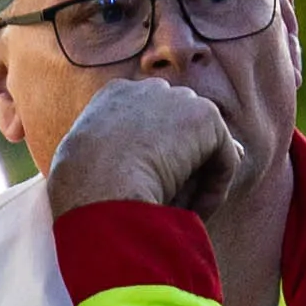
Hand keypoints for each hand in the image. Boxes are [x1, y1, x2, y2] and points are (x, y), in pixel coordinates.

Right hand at [44, 79, 235, 214]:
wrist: (95, 187)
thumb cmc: (81, 191)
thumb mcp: (91, 171)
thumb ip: (123, 163)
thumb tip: (168, 177)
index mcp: (114, 98)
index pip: (150, 122)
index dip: (158, 157)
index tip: (151, 190)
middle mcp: (147, 90)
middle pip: (181, 129)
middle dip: (185, 163)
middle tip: (174, 204)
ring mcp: (178, 99)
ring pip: (204, 147)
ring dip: (198, 182)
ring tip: (180, 215)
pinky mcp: (205, 117)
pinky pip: (224, 159)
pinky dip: (215, 191)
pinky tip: (193, 212)